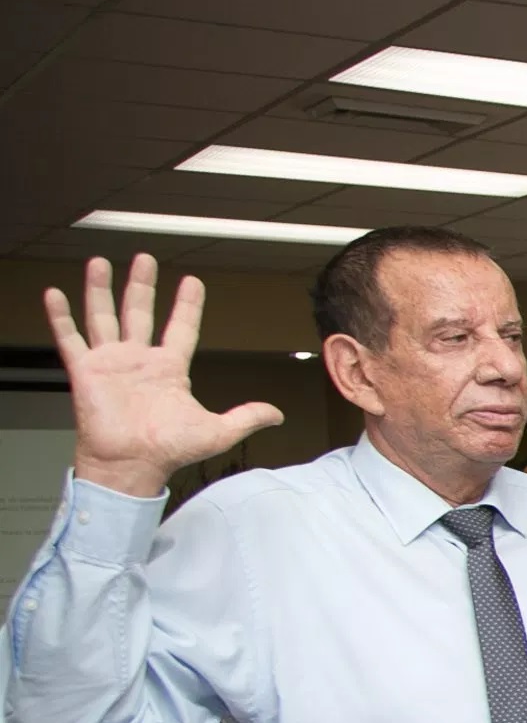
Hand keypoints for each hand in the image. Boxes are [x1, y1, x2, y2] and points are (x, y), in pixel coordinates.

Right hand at [46, 254, 279, 496]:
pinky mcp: (85, 370)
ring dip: (100, 289)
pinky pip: (69, 338)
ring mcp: (111, 363)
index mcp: (169, 370)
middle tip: (145, 258)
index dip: (187, 306)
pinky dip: (60, 317)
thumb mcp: (218, 431)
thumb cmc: (168, 451)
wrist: (132, 465)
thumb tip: (276, 414)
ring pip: (104, 316)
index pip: (181, 328)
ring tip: (99, 262)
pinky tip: (54, 294)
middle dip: (142, 285)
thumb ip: (246, 418)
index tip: (192, 282)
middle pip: (139, 312)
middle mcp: (139, 361)